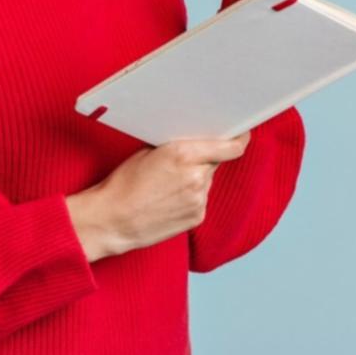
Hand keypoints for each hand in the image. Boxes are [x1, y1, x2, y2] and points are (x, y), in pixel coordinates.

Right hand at [65, 132, 252, 260]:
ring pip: (207, 180)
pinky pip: (200, 199)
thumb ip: (177, 146)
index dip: (239, 139)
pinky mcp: (197, 217)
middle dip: (205, 158)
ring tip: (168, 184)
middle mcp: (197, 176)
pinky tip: (169, 199)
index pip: (230, 146)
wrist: (113, 220)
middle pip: (216, 161)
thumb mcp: (148, 152)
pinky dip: (190, 196)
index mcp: (184, 154)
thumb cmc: (124, 184)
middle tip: (184, 161)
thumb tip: (196, 141)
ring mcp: (199, 199)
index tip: (243, 134)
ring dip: (196, 178)